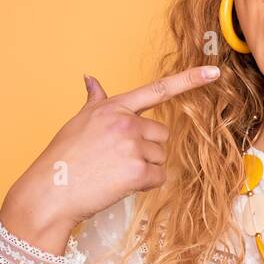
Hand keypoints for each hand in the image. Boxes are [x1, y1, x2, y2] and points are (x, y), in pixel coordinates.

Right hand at [0, 66, 221, 253]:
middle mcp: (125, 122)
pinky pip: (159, 177)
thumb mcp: (78, 122)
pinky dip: (144, 184)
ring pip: (161, 157)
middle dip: (147, 149)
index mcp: (113, 107)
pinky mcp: (137, 171)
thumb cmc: (63, 159)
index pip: (157, 90)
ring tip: (114, 172)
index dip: (188, 80)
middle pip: (162, 135)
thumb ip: (94, 101)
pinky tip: (119, 184)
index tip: (213, 72)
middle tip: (117, 160)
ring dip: (145, 168)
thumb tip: (91, 79)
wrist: (50, 190)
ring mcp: (132, 145)